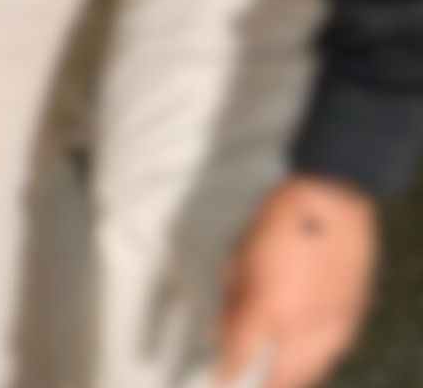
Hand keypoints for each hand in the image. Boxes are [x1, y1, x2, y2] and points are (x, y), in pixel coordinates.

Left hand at [217, 176, 377, 387]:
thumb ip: (233, 302)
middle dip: (264, 384)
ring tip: (273, 377)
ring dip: (291, 378)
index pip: (242, 355)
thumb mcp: (240, 260)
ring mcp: (335, 325)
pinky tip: (302, 358)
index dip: (227, 371)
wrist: (332, 203)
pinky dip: (315, 362)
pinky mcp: (355, 318)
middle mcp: (304, 326)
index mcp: (269, 309)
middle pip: (284, 376)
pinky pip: (333, 354)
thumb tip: (222, 332)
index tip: (217, 378)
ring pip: (312, 370)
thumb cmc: (277, 224)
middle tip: (247, 382)